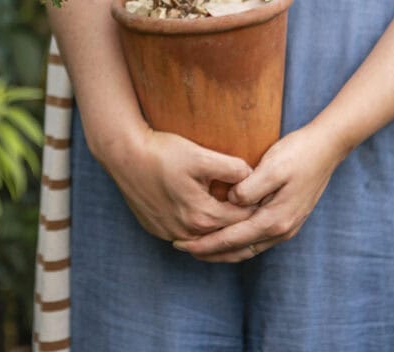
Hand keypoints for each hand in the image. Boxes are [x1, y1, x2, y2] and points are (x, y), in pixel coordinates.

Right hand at [101, 127, 256, 241]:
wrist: (123, 155)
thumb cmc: (163, 152)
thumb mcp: (201, 156)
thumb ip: (232, 168)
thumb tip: (253, 176)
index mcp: (203, 216)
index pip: (243, 219)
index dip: (259, 208)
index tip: (270, 198)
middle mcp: (188, 232)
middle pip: (226, 235)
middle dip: (245, 226)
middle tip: (263, 215)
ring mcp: (170, 233)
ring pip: (206, 241)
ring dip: (223, 233)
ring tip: (239, 222)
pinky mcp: (158, 230)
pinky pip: (187, 238)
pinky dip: (201, 233)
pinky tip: (209, 221)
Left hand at [172, 122, 345, 261]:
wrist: (327, 148)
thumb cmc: (298, 153)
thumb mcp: (272, 166)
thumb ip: (250, 187)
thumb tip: (231, 201)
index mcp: (274, 219)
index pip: (231, 239)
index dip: (204, 244)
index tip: (181, 243)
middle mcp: (281, 230)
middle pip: (238, 251)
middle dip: (209, 252)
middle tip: (182, 247)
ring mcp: (286, 227)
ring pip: (247, 248)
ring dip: (223, 250)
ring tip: (199, 246)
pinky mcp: (287, 220)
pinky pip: (256, 240)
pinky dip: (237, 242)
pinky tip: (225, 235)